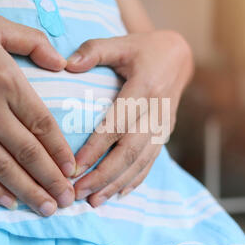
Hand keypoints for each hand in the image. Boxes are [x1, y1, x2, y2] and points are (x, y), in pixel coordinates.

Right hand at [0, 0, 75, 215]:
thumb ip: (33, 43)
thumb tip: (62, 63)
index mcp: (5, 80)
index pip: (41, 123)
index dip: (60, 150)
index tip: (72, 169)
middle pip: (26, 151)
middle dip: (50, 178)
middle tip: (67, 199)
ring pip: (0, 165)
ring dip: (26, 190)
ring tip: (45, 208)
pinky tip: (7, 201)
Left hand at [66, 30, 192, 206]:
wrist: (179, 57)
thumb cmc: (144, 50)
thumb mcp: (121, 42)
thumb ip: (94, 50)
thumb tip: (66, 64)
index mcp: (145, 88)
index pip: (118, 123)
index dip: (96, 147)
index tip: (74, 167)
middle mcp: (157, 111)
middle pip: (130, 150)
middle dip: (104, 175)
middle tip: (78, 193)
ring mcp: (163, 125)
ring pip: (142, 161)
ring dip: (117, 183)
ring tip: (94, 201)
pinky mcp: (165, 133)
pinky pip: (152, 161)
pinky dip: (136, 180)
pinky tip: (118, 194)